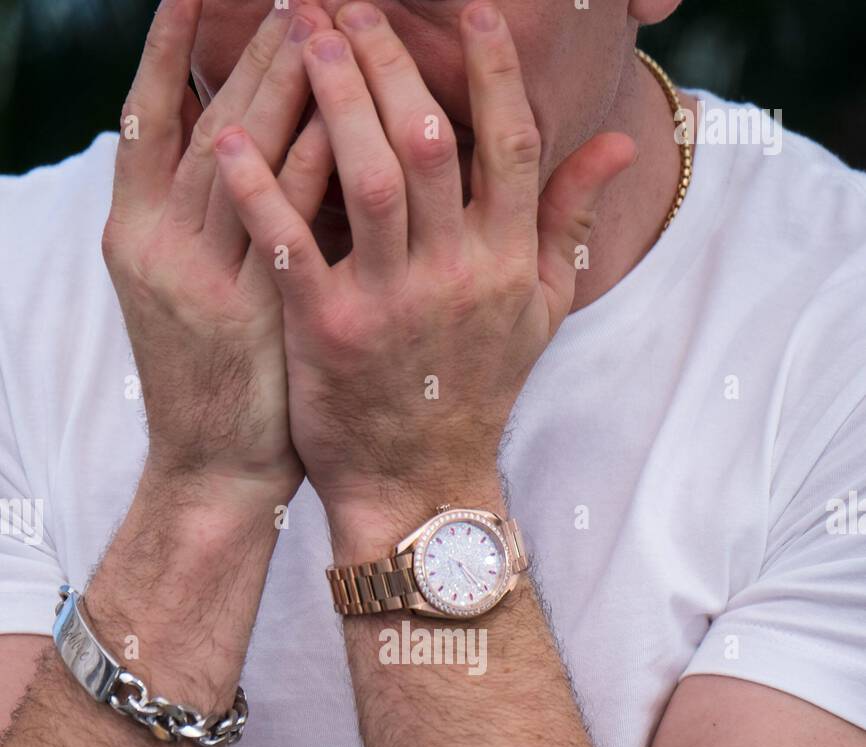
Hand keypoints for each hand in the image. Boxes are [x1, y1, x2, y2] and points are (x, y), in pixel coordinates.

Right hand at [101, 0, 333, 501]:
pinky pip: (287, 222)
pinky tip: (346, 117)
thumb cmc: (218, 379)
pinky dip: (312, 165)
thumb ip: (208, 219)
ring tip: (319, 20)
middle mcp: (156, 244)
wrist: (215, 472)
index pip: (149, 115)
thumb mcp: (191, 287)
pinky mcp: (250, 314)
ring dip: (283, 84)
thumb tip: (237, 144)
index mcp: (133, 230)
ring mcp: (200, 279)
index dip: (169, 48)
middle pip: (206, 121)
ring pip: (241, 157)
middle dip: (253, 51)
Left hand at [212, 0, 633, 541]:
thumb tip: (617, 140)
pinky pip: (292, 246)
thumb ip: (569, 220)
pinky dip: (261, 189)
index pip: (511, 143)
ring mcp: (392, 304)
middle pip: (431, 141)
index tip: (473, 9)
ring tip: (304, 33)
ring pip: (368, 178)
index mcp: (507, 262)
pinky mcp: (329, 332)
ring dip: (336, 97)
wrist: (420, 484)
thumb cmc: (477, 388)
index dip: (493, 68)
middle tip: (351, 3)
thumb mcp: (539, 309)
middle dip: (390, 60)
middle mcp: (456, 275)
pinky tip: (232, 137)